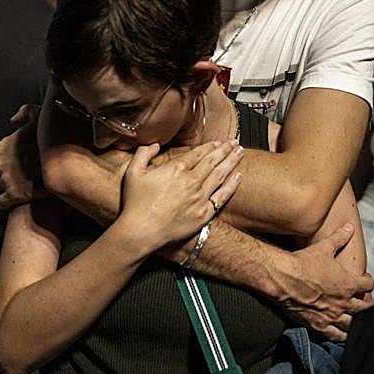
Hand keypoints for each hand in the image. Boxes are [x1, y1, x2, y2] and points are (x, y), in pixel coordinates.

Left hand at [0, 104, 43, 208]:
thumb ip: (26, 113)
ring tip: (23, 187)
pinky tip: (15, 201)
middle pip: (0, 167)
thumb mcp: (41, 117)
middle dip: (11, 170)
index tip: (26, 157)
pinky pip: (1, 201)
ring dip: (8, 186)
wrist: (64, 167)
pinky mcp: (13, 196)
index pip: (1, 150)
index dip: (14, 154)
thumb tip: (14, 120)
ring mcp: (6, 179)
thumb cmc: (53, 140)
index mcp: (5, 144)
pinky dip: (6, 202)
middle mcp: (2, 161)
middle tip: (28, 172)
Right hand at [119, 141, 243, 250]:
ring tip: (240, 152)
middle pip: (213, 161)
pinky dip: (232, 185)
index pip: (198, 153)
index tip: (218, 142)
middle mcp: (192, 181)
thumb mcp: (133, 172)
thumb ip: (143, 153)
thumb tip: (154, 144)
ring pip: (221, 175)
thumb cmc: (135, 203)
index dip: (210, 146)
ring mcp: (200, 198)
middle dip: (225, 150)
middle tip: (235, 142)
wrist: (141, 231)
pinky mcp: (204, 214)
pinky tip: (238, 176)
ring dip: (232, 162)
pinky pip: (222, 196)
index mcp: (176, 169)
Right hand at [276, 224, 373, 341]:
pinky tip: (343, 335)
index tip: (365, 281)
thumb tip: (349, 228)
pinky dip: (342, 336)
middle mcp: (343, 302)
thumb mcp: (324, 247)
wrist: (284, 278)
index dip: (368, 282)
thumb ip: (339, 238)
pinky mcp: (319, 325)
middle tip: (365, 303)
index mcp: (348, 284)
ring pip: (353, 324)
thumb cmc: (304, 262)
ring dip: (358, 322)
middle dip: (367, 305)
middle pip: (365, 308)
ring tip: (359, 321)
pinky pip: (336, 335)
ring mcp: (332, 315)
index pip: (367, 285)